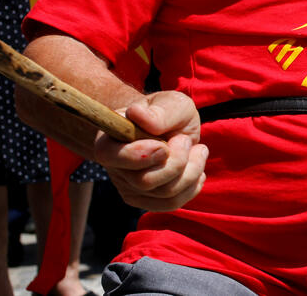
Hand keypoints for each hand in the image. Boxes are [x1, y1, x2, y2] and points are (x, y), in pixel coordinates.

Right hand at [93, 91, 207, 210]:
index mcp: (110, 138)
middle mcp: (115, 166)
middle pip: (145, 181)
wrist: (171, 127)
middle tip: (185, 140)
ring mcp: (129, 187)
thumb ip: (158, 111)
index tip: (164, 144)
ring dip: (191, 170)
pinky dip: (192, 186)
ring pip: (164, 194)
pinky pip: (172, 203)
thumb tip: (138, 115)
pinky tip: (196, 167)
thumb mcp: (171, 103)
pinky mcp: (146, 200)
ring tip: (195, 149)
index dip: (140, 154)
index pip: (110, 155)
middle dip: (177, 161)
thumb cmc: (167, 112)